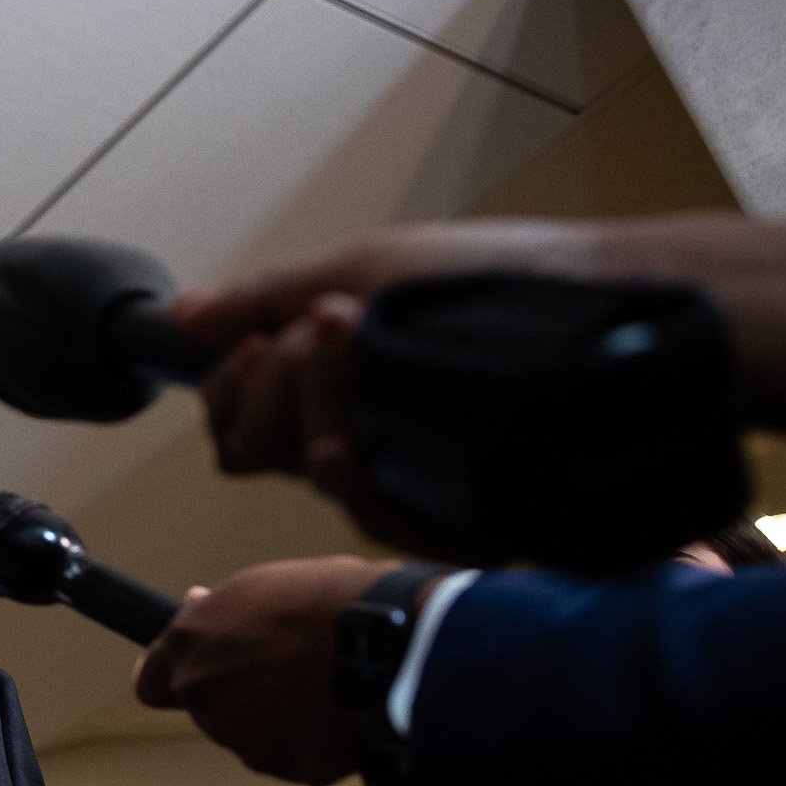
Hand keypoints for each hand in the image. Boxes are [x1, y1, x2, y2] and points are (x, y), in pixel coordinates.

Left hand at [131, 556, 401, 785]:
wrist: (388, 641)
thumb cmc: (329, 599)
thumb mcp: (261, 584)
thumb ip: (219, 611)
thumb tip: (197, 607)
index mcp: (190, 647)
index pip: (151, 684)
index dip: (175, 679)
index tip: (200, 672)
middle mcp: (205, 697)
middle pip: (210, 711)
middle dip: (240, 697)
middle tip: (287, 670)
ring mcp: (245, 740)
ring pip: (254, 739)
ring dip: (278, 723)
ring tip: (323, 686)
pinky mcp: (290, 769)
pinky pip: (299, 760)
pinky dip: (315, 745)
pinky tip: (342, 712)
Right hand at [173, 222, 598, 552]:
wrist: (604, 310)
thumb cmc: (497, 279)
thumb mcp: (368, 264)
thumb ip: (268, 297)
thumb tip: (181, 316)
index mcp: (336, 382)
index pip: (237, 415)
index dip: (230, 389)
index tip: (258, 346)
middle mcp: (363, 435)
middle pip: (256, 447)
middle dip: (272, 387)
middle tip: (327, 330)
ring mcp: (406, 478)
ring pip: (312, 480)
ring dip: (320, 406)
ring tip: (363, 341)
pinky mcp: (452, 518)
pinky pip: (379, 521)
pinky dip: (360, 478)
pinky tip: (370, 441)